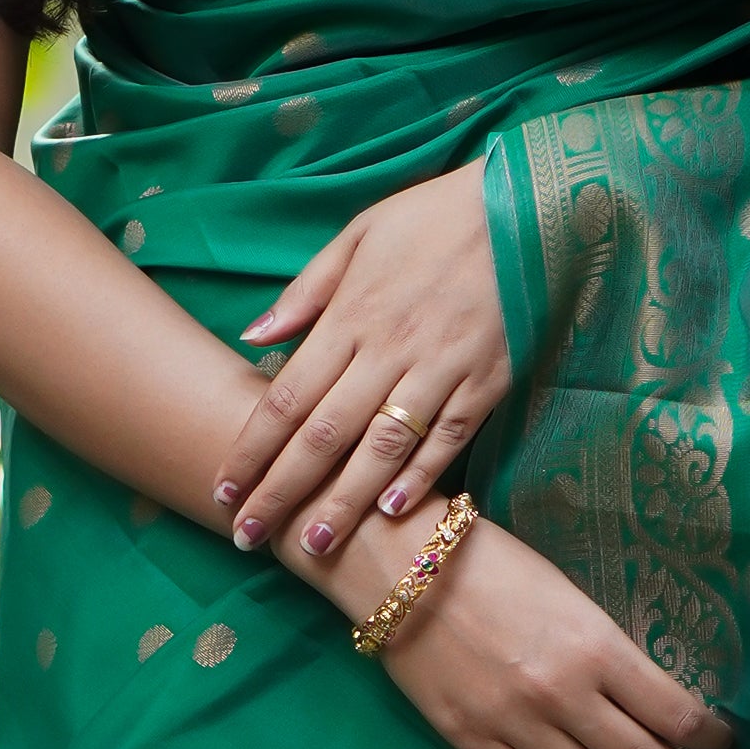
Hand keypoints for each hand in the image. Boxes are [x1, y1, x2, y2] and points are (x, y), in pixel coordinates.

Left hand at [217, 162, 511, 566]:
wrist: (526, 203)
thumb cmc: (433, 217)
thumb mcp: (359, 233)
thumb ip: (306, 291)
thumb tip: (253, 336)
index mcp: (352, 315)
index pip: (288, 396)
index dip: (253, 449)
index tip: (224, 491)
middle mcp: (390, 349)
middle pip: (325, 434)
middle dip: (282, 490)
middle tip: (248, 536)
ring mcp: (441, 368)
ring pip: (382, 447)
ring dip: (344, 501)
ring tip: (313, 545)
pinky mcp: (487, 380)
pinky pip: (448, 437)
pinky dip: (421, 476)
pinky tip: (392, 511)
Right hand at [357, 509, 734, 748]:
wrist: (400, 571)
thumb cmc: (493, 564)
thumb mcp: (570, 595)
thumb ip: (609, 650)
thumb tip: (656, 696)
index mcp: (594, 648)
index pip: (674, 713)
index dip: (709, 739)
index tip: (725, 744)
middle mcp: (561, 696)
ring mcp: (515, 727)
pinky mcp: (475, 744)